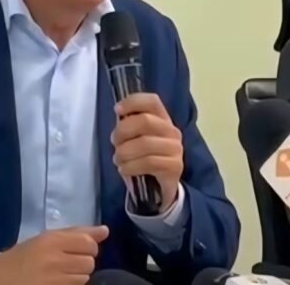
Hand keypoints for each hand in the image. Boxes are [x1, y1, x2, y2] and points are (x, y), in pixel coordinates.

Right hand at [0, 225, 108, 284]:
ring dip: (77, 276)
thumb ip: (77, 233)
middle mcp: (54, 259)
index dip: (87, 247)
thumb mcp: (46, 239)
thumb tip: (105, 231)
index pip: (89, 243)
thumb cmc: (24, 256)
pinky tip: (58, 283)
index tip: (76, 250)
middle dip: (83, 263)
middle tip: (67, 263)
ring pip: (84, 277)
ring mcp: (54, 280)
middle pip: (90, 262)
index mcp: (51, 240)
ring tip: (60, 274)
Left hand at [111, 93, 182, 212]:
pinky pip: (148, 162)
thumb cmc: (143, 157)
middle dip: (123, 131)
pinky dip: (130, 166)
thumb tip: (119, 113)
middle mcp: (171, 130)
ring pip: (144, 143)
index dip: (133, 102)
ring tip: (118, 159)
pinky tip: (125, 169)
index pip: (152, 101)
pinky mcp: (175, 166)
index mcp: (162, 118)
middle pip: (145, 121)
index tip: (117, 110)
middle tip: (114, 142)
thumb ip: (129, 125)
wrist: (159, 187)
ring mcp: (175, 148)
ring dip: (124, 152)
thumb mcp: (135, 138)